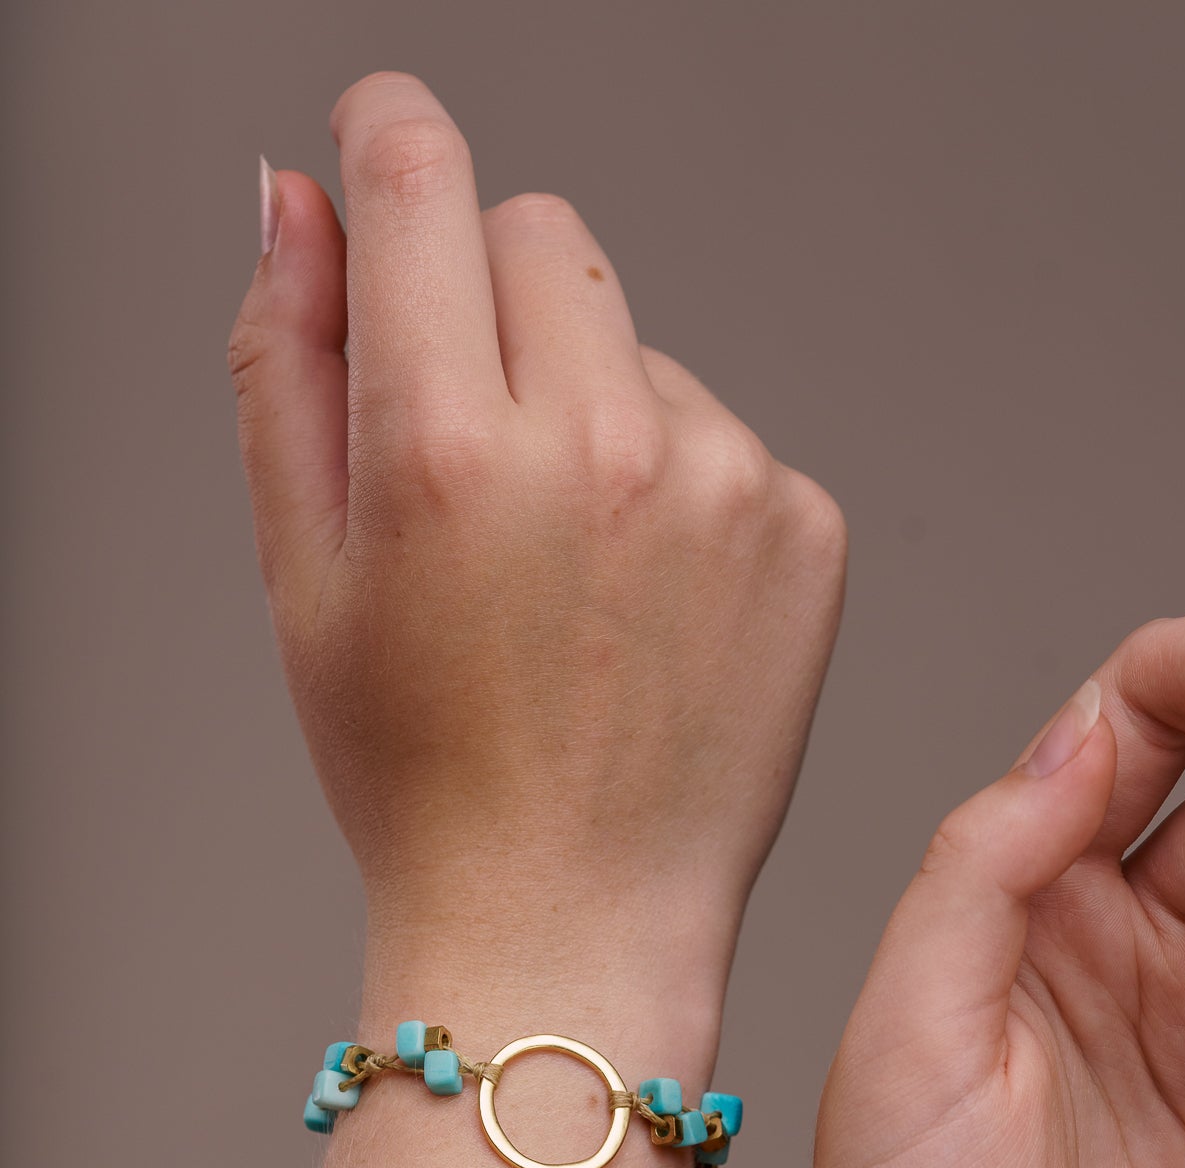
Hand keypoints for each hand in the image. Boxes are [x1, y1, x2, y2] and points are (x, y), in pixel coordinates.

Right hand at [228, 72, 844, 1000]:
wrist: (571, 918)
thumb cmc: (426, 778)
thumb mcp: (305, 578)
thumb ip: (288, 362)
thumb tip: (297, 201)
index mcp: (450, 451)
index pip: (423, 180)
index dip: (388, 141)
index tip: (385, 147)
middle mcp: (602, 447)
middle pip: (541, 236)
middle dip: (488, 296)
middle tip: (472, 447)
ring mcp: (725, 484)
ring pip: (636, 342)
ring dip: (592, 407)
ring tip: (569, 572)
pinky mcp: (806, 527)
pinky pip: (727, 434)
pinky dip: (683, 486)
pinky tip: (648, 604)